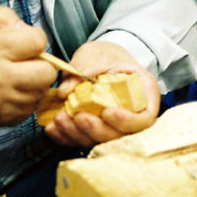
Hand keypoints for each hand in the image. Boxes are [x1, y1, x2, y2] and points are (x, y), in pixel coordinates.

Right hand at [0, 6, 56, 126]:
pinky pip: (33, 106)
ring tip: (18, 74)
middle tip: (28, 61)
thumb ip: (5, 17)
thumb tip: (28, 30)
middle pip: (47, 72)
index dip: (35, 38)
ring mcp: (1, 101)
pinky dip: (27, 97)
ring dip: (35, 81)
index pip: (37, 42)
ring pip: (42, 90)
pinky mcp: (6, 117)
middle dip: (42, 63)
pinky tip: (13, 89)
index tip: (25, 41)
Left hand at [43, 40, 159, 146]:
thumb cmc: (107, 55)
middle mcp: (131, 115)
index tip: (107, 113)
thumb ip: (84, 68)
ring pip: (99, 141)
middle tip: (78, 118)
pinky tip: (53, 129)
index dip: (127, 122)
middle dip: (97, 131)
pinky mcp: (94, 130)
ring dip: (78, 134)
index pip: (144, 119)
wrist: (100, 60)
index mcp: (143, 94)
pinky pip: (82, 139)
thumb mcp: (98, 54)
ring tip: (59, 119)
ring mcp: (112, 126)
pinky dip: (66, 137)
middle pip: (121, 136)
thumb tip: (65, 91)